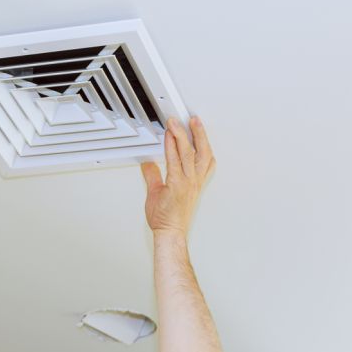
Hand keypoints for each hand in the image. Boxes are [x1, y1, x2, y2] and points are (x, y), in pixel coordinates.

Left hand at [141, 117, 214, 236]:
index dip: (202, 142)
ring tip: (176, 123)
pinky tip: (168, 137)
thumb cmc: (168, 217)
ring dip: (183, 136)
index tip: (197, 129)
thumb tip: (147, 164)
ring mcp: (187, 182)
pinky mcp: (177, 185)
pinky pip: (174, 162)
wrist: (169, 232)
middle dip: (199, 134)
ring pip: (189, 154)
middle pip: (202, 152)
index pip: (204, 158)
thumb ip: (153, 175)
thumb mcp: (157, 191)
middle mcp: (193, 180)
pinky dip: (171, 148)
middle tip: (195, 120)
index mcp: (193, 181)